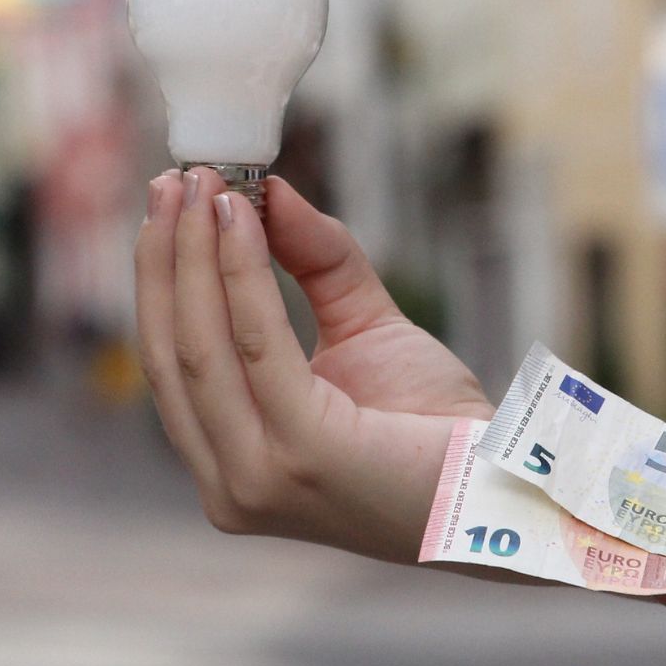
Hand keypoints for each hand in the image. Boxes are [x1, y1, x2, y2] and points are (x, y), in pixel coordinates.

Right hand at [133, 169, 482, 560]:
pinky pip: (256, 344)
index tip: (169, 201)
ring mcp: (258, 478)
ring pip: (198, 346)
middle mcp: (229, 485)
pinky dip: (241, 272)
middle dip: (164, 257)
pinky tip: (244, 218)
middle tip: (173, 180)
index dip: (160, 279)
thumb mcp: (362, 327)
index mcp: (230, 465)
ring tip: (202, 186)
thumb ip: (315, 264)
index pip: (168, 364)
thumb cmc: (436, 424)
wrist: (505, 485)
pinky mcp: (302, 455)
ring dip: (193, 256)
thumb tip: (271, 192)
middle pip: (169, 352)